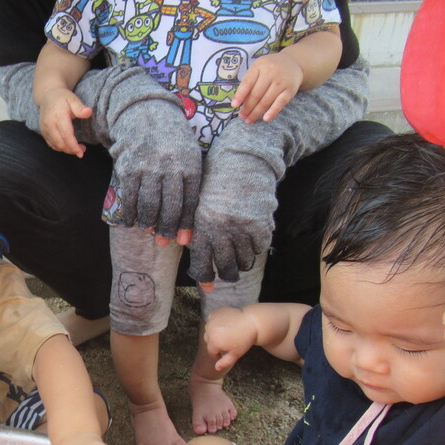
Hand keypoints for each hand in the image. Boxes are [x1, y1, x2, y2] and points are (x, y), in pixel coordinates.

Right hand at [38, 87, 91, 157]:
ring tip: (77, 148)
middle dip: (72, 150)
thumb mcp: (73, 99)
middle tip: (82, 150)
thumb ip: (80, 107)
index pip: (66, 135)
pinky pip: (51, 144)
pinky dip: (60, 148)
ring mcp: (45, 129)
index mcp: (58, 117)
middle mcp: (49, 124)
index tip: (81, 152)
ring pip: (56, 146)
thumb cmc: (62, 98)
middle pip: (61, 143)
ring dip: (67, 150)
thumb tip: (88, 112)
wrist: (47, 97)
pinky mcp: (43, 133)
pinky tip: (68, 146)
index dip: (74, 146)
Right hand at [96, 66, 201, 240]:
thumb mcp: (190, 156)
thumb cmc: (173, 142)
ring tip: (148, 230)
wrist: (146, 114)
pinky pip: (130, 198)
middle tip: (163, 241)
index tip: (182, 240)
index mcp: (189, 165)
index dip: (185, 224)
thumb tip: (188, 221)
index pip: (189, 202)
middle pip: (169, 207)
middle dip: (166, 229)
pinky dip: (130, 213)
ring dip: (148, 222)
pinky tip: (132, 220)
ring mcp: (148, 168)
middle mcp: (170, 167)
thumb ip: (189, 186)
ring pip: (148, 205)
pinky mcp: (129, 168)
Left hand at [188, 148, 273, 285]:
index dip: (205, 279)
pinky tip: (251, 241)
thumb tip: (182, 249)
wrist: (242, 158)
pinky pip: (261, 248)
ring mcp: (243, 228)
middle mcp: (222, 230)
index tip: (208, 286)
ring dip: (242, 262)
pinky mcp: (262, 223)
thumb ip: (193, 229)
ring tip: (240, 256)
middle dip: (227, 274)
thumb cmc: (215, 180)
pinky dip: (256, 248)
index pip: (202, 265)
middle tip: (229, 273)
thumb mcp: (198, 203)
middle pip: (226, 268)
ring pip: (245, 261)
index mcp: (202, 226)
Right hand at [204, 307, 257, 371]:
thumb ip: (225, 362)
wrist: (251, 322)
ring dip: (213, 333)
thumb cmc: (245, 339)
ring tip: (225, 334)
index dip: (217, 355)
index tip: (222, 354)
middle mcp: (210, 331)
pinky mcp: (215, 313)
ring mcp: (212, 320)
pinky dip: (214, 323)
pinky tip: (224, 325)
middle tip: (226, 343)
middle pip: (208, 340)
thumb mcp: (236, 354)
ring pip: (208, 330)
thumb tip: (216, 368)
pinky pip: (211, 320)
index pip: (211, 351)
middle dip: (215, 343)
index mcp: (214, 342)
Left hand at [232, 52, 302, 122]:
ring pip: (266, 100)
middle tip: (242, 116)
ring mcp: (281, 81)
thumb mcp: (258, 68)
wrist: (293, 63)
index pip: (247, 82)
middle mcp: (271, 73)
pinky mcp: (290, 90)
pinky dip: (272, 112)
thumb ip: (249, 81)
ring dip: (256, 112)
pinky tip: (265, 119)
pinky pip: (280, 103)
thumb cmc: (270, 68)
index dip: (240, 95)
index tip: (234, 105)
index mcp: (259, 66)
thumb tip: (239, 102)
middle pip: (256, 94)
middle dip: (247, 107)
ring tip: (249, 120)